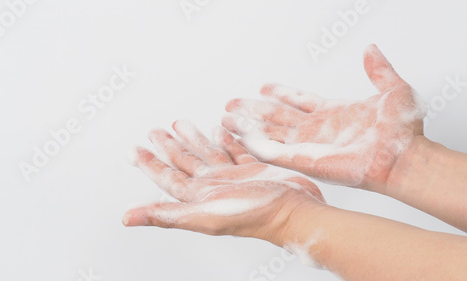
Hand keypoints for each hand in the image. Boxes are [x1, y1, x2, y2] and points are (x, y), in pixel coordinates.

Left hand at [123, 120, 324, 245]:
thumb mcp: (202, 215)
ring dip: (194, 139)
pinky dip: (225, 139)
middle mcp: (214, 185)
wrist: (293, 211)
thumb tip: (127, 218)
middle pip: (184, 162)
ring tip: (180, 123)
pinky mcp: (253, 168)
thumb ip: (165, 215)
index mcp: (198, 196)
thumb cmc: (252, 216)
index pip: (167, 177)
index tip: (134, 150)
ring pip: (207, 153)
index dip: (149, 164)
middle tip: (155, 131)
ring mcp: (233, 177)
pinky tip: (219, 130)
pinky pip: (234, 150)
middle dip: (168, 146)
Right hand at [222, 44, 426, 191]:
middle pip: (277, 117)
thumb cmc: (403, 131)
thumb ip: (378, 70)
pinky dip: (255, 144)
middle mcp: (317, 130)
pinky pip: (274, 152)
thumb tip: (370, 49)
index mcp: (333, 113)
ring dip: (248, 126)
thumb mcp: (393, 90)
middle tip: (232, 103)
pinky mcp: (304, 161)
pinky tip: (238, 135)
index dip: (281, 93)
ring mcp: (309, 145)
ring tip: (226, 118)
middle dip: (254, 110)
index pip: (299, 100)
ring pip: (270, 133)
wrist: (404, 157)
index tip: (264, 86)